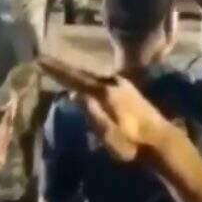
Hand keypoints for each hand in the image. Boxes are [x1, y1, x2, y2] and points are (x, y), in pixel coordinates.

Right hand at [39, 56, 167, 161]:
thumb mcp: (109, 134)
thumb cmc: (134, 143)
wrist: (162, 141)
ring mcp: (123, 85)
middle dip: (64, 69)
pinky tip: (85, 82)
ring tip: (60, 69)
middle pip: (84, 74)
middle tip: (45, 60)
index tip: (40, 59)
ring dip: (77, 74)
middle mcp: (114, 83)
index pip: (76, 79)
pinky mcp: (129, 91)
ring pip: (94, 77)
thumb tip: (74, 93)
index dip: (57, 70)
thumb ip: (92, 113)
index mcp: (106, 92)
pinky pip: (102, 81)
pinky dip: (89, 80)